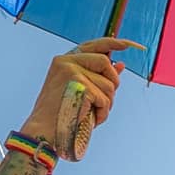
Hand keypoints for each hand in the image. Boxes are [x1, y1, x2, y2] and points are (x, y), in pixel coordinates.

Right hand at [19, 38, 141, 148]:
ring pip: (109, 84)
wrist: (44, 131)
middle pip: (105, 62)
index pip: (93, 45)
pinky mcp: (79, 84)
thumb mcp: (82, 92)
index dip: (112, 44)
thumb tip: (120, 64)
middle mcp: (66, 61)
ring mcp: (71, 71)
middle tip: (103, 102)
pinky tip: (90, 119)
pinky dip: (103, 113)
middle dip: (112, 83)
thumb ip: (99, 77)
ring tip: (92, 113)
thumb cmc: (63, 114)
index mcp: (64, 60)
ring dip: (107, 103)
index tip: (129, 45)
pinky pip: (105, 99)